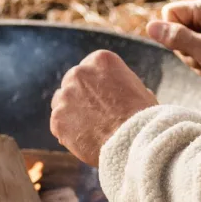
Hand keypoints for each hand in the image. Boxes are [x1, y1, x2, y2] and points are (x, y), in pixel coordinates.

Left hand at [49, 50, 157, 166]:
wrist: (134, 141)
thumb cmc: (143, 117)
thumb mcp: (139, 89)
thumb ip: (121, 85)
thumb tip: (119, 92)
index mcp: (101, 60)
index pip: (91, 67)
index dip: (98, 84)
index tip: (105, 97)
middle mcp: (79, 73)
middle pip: (73, 82)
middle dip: (81, 96)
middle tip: (97, 114)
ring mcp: (65, 96)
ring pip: (62, 102)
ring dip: (72, 112)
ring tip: (91, 129)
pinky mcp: (57, 118)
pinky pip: (58, 124)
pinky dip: (68, 133)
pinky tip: (86, 140)